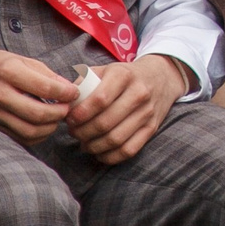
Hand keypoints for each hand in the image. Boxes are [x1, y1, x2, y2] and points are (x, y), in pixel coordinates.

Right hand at [0, 47, 79, 144]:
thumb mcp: (22, 60)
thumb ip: (47, 75)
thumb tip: (69, 89)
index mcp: (9, 71)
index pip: (44, 87)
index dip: (65, 93)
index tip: (74, 93)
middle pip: (37, 114)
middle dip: (59, 113)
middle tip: (68, 108)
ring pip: (29, 131)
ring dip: (50, 127)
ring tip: (57, 118)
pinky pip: (20, 138)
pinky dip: (37, 136)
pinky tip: (44, 125)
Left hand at [67, 54, 190, 164]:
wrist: (161, 77)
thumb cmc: (125, 76)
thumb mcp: (106, 69)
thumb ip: (83, 82)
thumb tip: (63, 103)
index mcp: (123, 75)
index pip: (100, 99)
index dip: (80, 114)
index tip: (69, 119)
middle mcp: (139, 93)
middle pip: (105, 123)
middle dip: (83, 132)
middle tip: (73, 132)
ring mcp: (147, 113)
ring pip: (116, 139)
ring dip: (94, 146)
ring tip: (83, 143)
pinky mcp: (152, 129)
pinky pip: (129, 150)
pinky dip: (110, 156)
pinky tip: (99, 152)